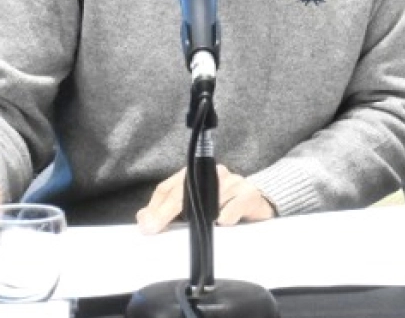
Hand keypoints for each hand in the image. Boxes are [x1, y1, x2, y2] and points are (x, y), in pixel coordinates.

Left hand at [136, 165, 275, 234]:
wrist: (261, 203)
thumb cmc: (224, 206)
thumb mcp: (195, 208)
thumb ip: (168, 211)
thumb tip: (143, 218)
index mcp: (197, 174)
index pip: (169, 187)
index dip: (155, 207)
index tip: (146, 225)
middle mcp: (214, 174)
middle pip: (184, 192)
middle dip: (165, 212)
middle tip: (153, 228)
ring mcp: (233, 182)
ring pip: (208, 200)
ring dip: (199, 217)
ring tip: (192, 230)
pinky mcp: (249, 194)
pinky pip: (232, 207)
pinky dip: (225, 217)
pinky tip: (221, 224)